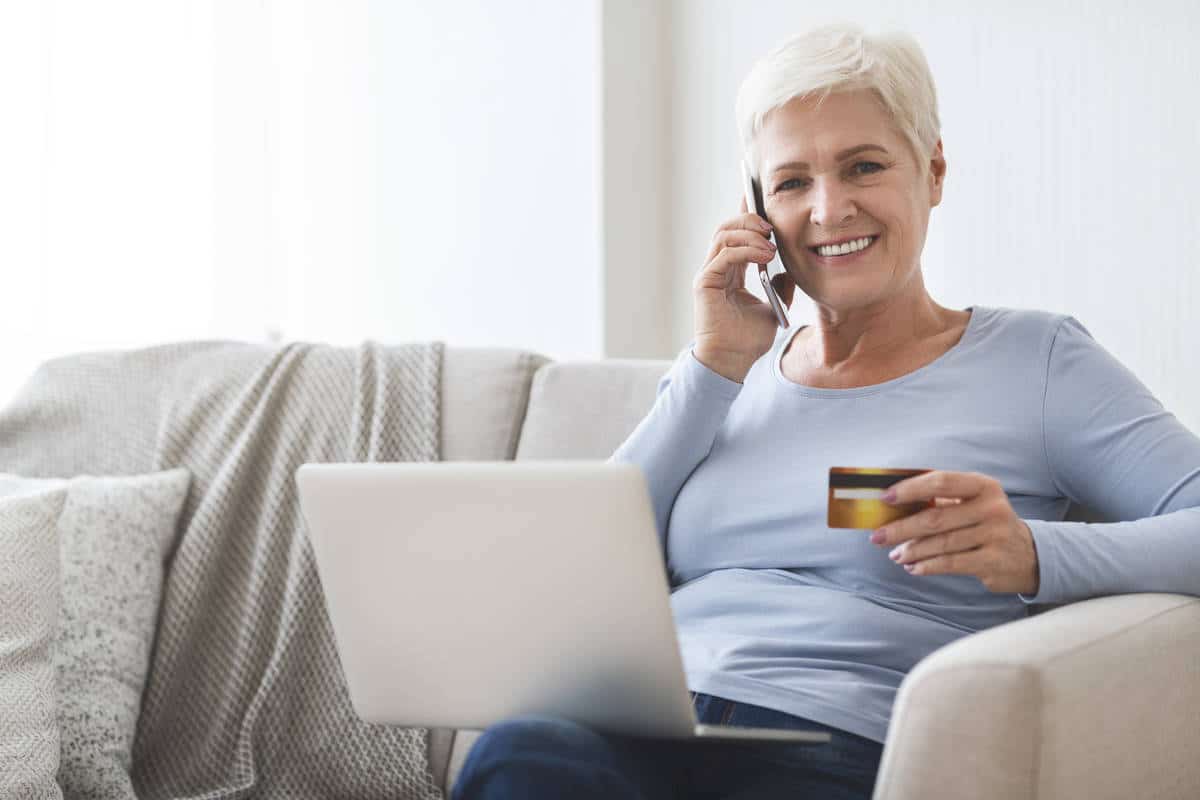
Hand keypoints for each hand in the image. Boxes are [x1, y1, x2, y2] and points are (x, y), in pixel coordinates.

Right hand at [692, 198, 795, 382]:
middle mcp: (716, 269)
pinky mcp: (705, 283)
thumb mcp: (773, 308)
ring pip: (723, 236)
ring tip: (770, 244)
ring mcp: (709, 274)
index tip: (764, 202)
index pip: (736, 235)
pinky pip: (724, 254)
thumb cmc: (748, 340)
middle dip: (749, 220)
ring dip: (750, 234)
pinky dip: (746, 250)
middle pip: (727, 228)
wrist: (733, 361)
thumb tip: (788, 271)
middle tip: (771, 227)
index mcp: (729, 272)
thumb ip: (779, 287)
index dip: (747, 216)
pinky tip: (764, 256)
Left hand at [870, 470, 1039, 594]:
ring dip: (911, 550)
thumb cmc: (987, 524)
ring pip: (941, 543)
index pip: (941, 482)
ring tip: (895, 554)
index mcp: (983, 486)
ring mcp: (995, 534)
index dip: (910, 489)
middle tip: (878, 537)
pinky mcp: (993, 560)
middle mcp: (992, 508)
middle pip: (936, 517)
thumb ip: (941, 501)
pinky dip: (927, 566)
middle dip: (901, 528)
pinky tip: (913, 567)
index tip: (886, 498)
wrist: (1029, 555)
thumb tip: (894, 504)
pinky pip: (951, 563)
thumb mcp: (973, 504)